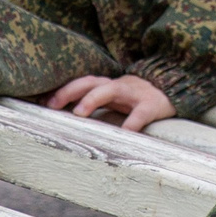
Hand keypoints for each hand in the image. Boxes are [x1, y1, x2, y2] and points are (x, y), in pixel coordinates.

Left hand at [43, 72, 175, 133]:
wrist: (174, 89)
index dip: (61, 90)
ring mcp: (134, 93)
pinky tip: (123, 134)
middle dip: (69, 91)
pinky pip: (140, 114)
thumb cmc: (136, 98)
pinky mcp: (152, 105)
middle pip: (89, 82)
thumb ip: (94, 104)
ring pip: (111, 90)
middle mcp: (117, 86)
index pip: (80, 83)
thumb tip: (65, 117)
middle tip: (51, 105)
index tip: (41, 103)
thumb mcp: (114, 98)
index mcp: (107, 85)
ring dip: (92, 99)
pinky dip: (131, 123)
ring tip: (79, 112)